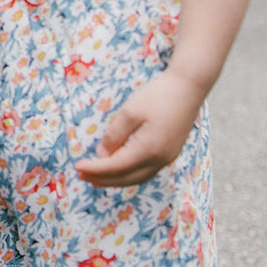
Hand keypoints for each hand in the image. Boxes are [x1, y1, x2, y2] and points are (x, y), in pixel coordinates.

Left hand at [75, 69, 204, 187]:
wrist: (189, 87)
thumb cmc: (159, 95)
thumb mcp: (130, 111)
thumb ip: (115, 135)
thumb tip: (102, 154)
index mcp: (149, 149)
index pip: (116, 166)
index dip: (95, 169)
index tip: (77, 167)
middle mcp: (160, 159)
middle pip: (126, 178)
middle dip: (103, 179)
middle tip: (82, 176)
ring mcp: (167, 158)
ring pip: (137, 177)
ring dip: (116, 180)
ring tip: (96, 178)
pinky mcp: (170, 152)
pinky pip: (146, 171)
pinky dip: (129, 174)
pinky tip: (119, 170)